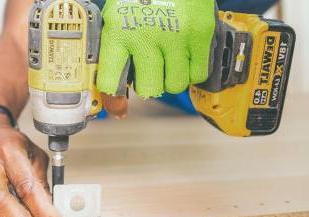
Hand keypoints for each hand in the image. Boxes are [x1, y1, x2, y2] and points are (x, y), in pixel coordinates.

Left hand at [96, 0, 216, 106]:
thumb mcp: (116, 18)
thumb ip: (113, 52)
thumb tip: (113, 95)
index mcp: (118, 33)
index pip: (110, 81)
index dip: (113, 98)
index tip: (117, 105)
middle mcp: (146, 37)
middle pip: (148, 90)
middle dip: (148, 86)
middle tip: (150, 72)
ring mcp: (175, 37)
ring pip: (174, 85)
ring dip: (171, 79)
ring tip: (168, 60)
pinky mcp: (200, 35)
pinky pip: (198, 75)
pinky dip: (191, 71)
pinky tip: (184, 57)